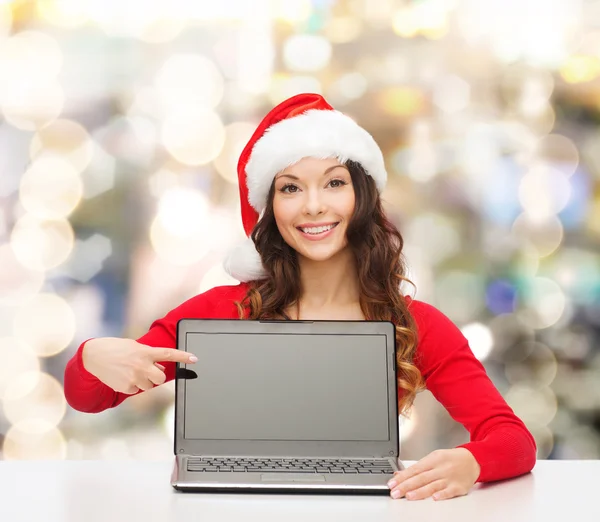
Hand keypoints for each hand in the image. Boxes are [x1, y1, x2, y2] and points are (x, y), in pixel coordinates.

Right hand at [83, 337, 197, 393]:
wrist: (93, 356)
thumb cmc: (116, 348)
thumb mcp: (134, 346)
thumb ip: (149, 355)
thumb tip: (161, 365)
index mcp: (145, 352)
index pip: (169, 354)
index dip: (184, 356)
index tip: (195, 359)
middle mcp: (141, 365)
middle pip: (161, 377)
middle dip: (157, 376)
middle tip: (149, 371)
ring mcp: (133, 377)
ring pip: (149, 385)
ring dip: (144, 380)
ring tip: (131, 371)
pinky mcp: (125, 387)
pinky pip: (136, 390)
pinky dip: (132, 386)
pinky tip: (123, 377)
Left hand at [387, 448, 480, 500]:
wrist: (472, 460)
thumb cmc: (450, 459)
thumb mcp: (433, 458)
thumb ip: (417, 467)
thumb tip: (399, 474)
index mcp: (432, 460)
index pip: (414, 469)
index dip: (402, 477)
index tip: (392, 483)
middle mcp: (440, 468)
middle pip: (421, 478)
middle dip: (406, 486)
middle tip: (395, 492)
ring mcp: (449, 478)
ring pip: (432, 485)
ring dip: (419, 491)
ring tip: (408, 496)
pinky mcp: (458, 487)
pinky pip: (449, 491)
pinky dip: (442, 495)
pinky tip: (434, 498)